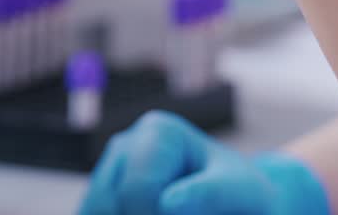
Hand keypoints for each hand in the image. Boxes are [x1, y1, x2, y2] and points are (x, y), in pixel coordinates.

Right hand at [77, 110, 328, 214]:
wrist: (237, 202)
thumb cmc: (242, 193)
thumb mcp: (242, 192)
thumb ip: (212, 194)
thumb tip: (170, 202)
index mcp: (159, 131)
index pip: (138, 189)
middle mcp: (126, 144)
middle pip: (113, 203)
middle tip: (182, 214)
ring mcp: (109, 169)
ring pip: (98, 211)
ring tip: (167, 211)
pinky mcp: (103, 195)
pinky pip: (95, 214)